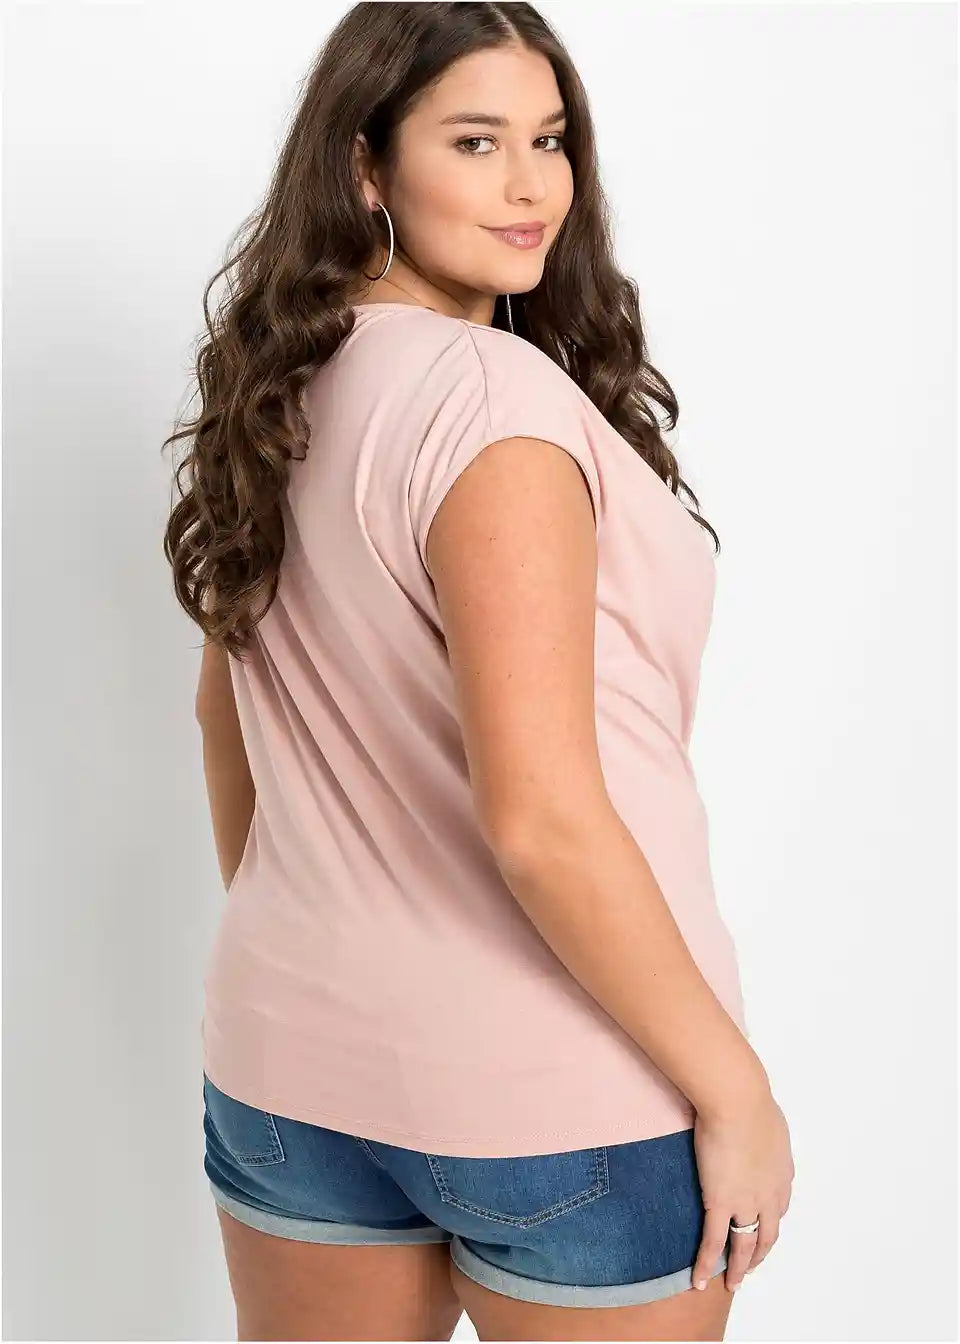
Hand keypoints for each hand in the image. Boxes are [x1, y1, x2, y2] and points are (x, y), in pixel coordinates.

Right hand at [690, 1087, 794, 1293]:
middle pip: (767, 1235)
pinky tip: (699, 1279)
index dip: (768, 1222)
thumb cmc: (749, 1097)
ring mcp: (746, 1202)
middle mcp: (770, 1195)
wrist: (737, 1101)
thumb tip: (757, 1125)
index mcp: (781, 1173)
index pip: (778, 1208)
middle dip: (759, 1253)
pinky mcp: (720, 1203)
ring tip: (732, 1283)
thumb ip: (763, 1130)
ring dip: (739, 1268)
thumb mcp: (766, 1116)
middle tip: (750, 1267)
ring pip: (744, 1245)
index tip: (760, 1229)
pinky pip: (714, 1242)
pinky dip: (707, 1264)